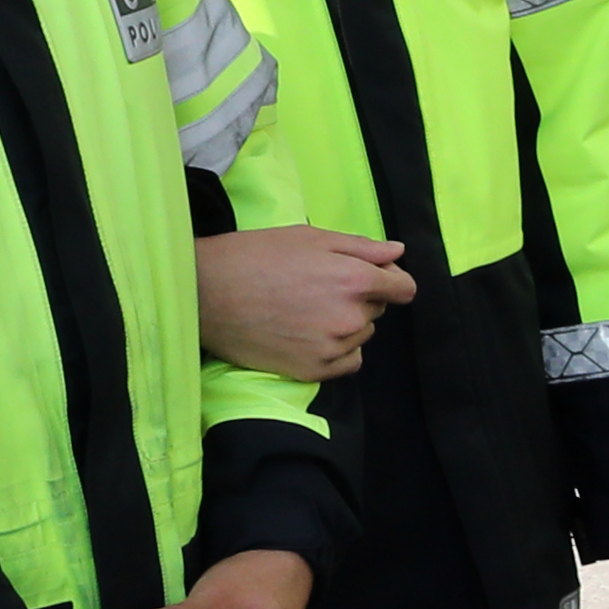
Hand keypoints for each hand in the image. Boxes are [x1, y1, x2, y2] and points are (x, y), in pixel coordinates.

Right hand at [192, 225, 415, 381]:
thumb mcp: (309, 237)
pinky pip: (349, 362)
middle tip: (319, 286)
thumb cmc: (254, 256)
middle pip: (378, 309)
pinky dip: (338, 350)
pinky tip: (309, 334)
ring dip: (346, 323)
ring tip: (305, 308)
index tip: (372, 276)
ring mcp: (333, 347)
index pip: (405, 288)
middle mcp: (351, 317)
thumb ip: (361, 247)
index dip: (391, 279)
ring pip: (361, 334)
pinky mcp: (313, 370)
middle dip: (360, 297)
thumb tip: (398, 252)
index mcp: (355, 280)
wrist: (204, 293)